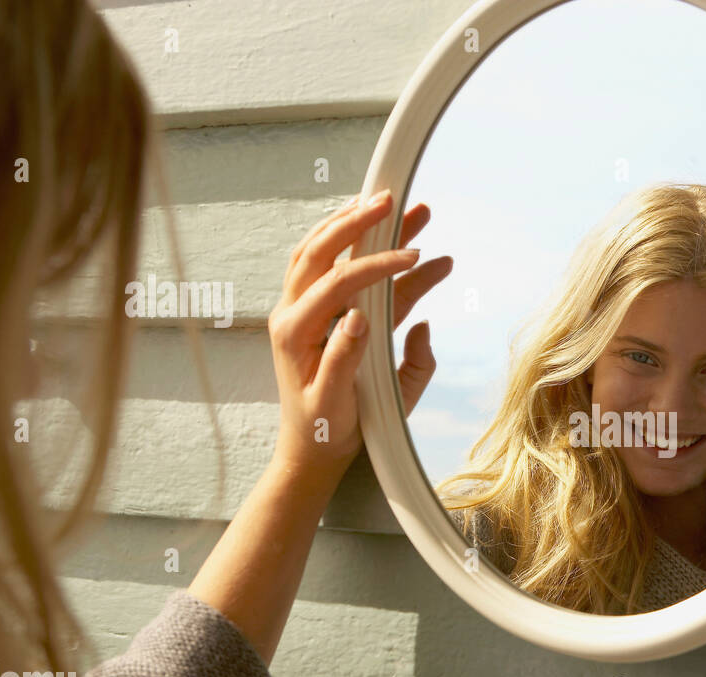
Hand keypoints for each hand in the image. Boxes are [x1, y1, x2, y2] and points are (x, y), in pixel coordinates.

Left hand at [267, 189, 451, 483]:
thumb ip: (350, 359)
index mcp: (296, 334)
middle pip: (320, 251)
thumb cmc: (330, 428)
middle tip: (393, 200)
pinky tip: (378, 229)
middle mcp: (291, 313)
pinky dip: (351, 242)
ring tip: (391, 203)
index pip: (338, 284)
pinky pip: (327, 265)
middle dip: (359, 222)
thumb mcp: (340, 402)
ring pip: (321, 251)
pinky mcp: (313, 311)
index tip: (414, 257)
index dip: (377, 266)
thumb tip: (363, 317)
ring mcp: (299, 308)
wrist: (310, 448)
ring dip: (354, 223)